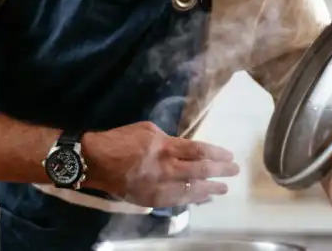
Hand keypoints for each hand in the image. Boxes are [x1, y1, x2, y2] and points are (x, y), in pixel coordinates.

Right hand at [82, 121, 240, 207]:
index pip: (199, 151)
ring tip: (223, 188)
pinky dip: (193, 200)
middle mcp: (166, 168)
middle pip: (201, 171)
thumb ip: (168, 139)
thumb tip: (183, 146)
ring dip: (210, 189)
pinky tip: (203, 199)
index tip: (229, 155)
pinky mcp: (152, 200)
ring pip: (192, 190)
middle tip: (234, 171)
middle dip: (221, 171)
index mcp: (165, 147)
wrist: (97, 162)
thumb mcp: (147, 129)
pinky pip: (178, 201)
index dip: (217, 154)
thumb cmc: (120, 140)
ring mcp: (160, 187)